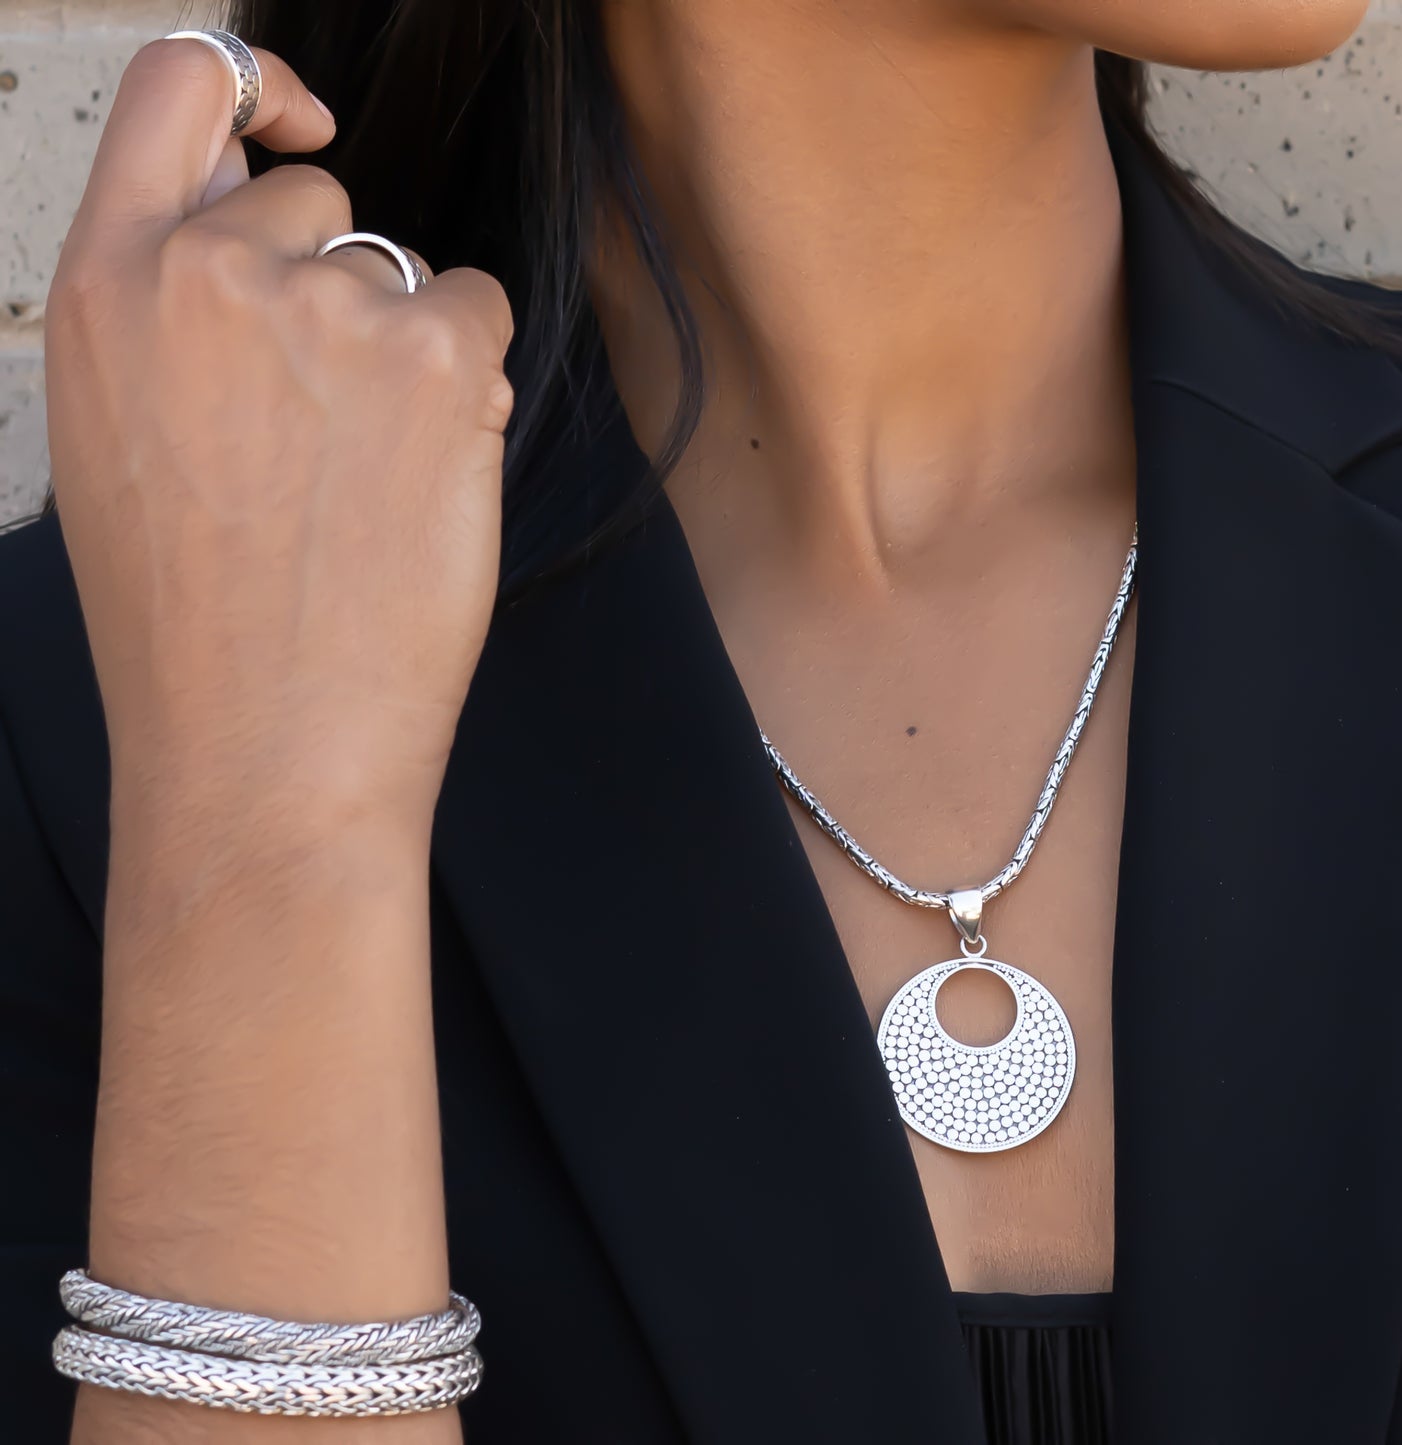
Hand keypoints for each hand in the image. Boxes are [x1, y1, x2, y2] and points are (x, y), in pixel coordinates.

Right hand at [45, 36, 513, 827]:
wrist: (265, 745)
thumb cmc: (194, 625)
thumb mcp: (121, 437)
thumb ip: (173, 314)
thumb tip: (267, 227)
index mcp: (107, 287)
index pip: (180, 87)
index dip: (256, 87)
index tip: (299, 127)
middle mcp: (207, 271)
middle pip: (321, 201)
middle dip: (340, 288)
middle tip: (327, 423)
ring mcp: (325, 307)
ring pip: (406, 270)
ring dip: (406, 346)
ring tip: (364, 473)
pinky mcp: (434, 356)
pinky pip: (479, 311)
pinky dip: (471, 378)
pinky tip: (423, 472)